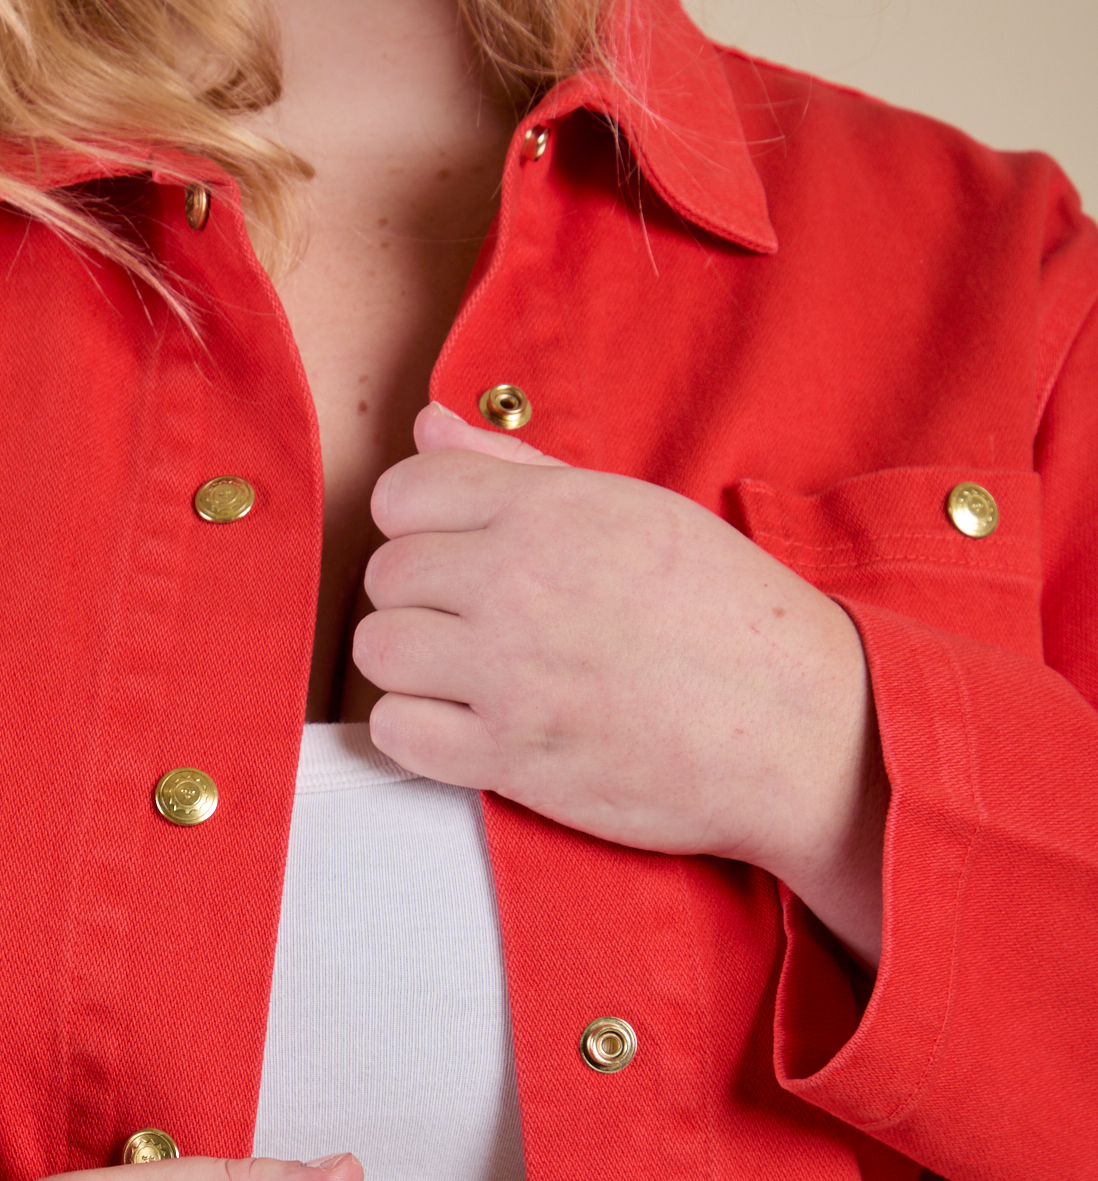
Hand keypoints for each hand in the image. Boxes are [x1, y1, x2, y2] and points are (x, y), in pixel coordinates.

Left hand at [354, 405, 886, 965]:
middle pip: (386, 573)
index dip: (418, 526)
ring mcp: (511, 671)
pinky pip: (395, 732)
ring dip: (411, 665)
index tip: (455, 557)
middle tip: (474, 624)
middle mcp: (520, 580)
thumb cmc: (728, 615)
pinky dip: (415, 734)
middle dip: (420, 598)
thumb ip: (519, 470)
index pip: (404, 493)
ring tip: (466, 675)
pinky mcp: (512, 755)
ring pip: (378, 649)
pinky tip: (462, 727)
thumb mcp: (633, 511)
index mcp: (550, 510)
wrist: (801, 725)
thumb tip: (429, 426)